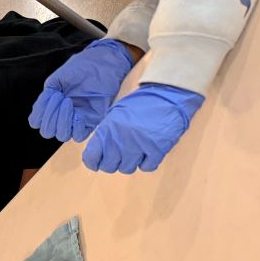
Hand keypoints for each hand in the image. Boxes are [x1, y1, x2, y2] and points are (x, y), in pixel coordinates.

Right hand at [28, 39, 134, 141]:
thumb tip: (40, 110)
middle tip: (59, 97)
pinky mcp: (91, 122)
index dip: (39, 113)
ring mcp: (76, 120)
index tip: (49, 96)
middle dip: (49, 116)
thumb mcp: (59, 78)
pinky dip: (75, 127)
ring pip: (61, 135)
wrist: (104, 61)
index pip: (36, 121)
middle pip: (47, 131)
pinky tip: (77, 114)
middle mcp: (62, 116)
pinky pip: (78, 135)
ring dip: (61, 120)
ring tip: (67, 102)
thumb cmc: (83, 66)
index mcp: (52, 106)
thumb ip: (48, 95)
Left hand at [82, 84, 205, 173]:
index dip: (95, 162)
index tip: (99, 161)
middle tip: (122, 154)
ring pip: (127, 169)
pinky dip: (148, 162)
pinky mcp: (156, 150)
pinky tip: (150, 151)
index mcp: (106, 130)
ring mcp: (137, 146)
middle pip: (109, 167)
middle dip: (114, 162)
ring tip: (138, 148)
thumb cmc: (141, 103)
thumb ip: (106, 134)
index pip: (91, 158)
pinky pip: (146, 167)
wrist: (168, 92)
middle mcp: (119, 140)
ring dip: (132, 161)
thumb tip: (98, 154)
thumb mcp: (115, 114)